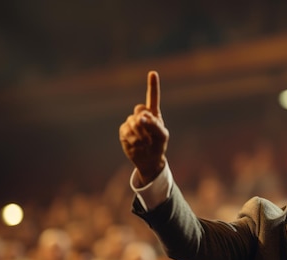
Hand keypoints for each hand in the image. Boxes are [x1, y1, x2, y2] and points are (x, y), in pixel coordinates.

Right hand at [119, 71, 169, 185]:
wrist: (148, 160)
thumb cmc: (158, 146)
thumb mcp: (162, 136)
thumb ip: (154, 124)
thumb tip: (140, 117)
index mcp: (153, 114)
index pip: (152, 98)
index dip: (152, 85)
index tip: (153, 73)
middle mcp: (141, 116)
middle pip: (139, 110)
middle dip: (144, 123)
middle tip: (149, 135)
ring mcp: (131, 123)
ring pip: (132, 122)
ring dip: (140, 134)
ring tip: (145, 143)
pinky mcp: (124, 131)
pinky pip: (126, 131)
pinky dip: (133, 139)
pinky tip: (137, 145)